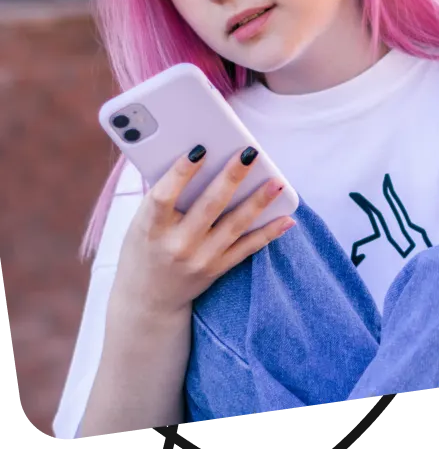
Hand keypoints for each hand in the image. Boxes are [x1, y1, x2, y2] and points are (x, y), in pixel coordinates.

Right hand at [110, 147, 293, 327]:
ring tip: (277, 181)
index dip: (181, 173)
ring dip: (259, 201)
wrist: (148, 298)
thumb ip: (164, 196)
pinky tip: (287, 218)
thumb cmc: (144, 248)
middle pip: (208, 206)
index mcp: (151, 228)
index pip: (164, 197)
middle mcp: (177, 245)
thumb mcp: (142, 222)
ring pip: (234, 225)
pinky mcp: (217, 269)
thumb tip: (197, 158)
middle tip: (249, 154)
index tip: (200, 150)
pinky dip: (269, 233)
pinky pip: (247, 248)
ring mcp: (200, 259)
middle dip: (231, 177)